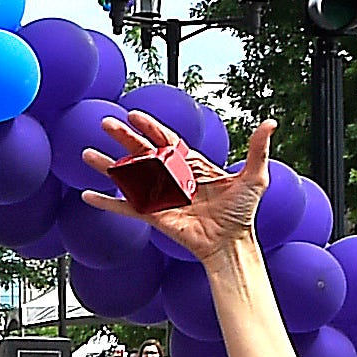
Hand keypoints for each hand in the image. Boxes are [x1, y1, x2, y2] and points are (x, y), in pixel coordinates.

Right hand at [81, 116, 270, 264]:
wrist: (231, 242)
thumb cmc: (242, 211)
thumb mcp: (254, 176)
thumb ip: (257, 149)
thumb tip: (270, 123)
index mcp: (191, 164)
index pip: (166, 140)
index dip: (150, 127)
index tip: (134, 114)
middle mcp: (172, 177)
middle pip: (142, 152)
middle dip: (123, 138)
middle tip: (105, 123)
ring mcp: (160, 196)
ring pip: (129, 177)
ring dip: (108, 166)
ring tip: (87, 154)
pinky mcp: (153, 215)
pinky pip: (126, 207)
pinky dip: (107, 203)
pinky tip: (88, 196)